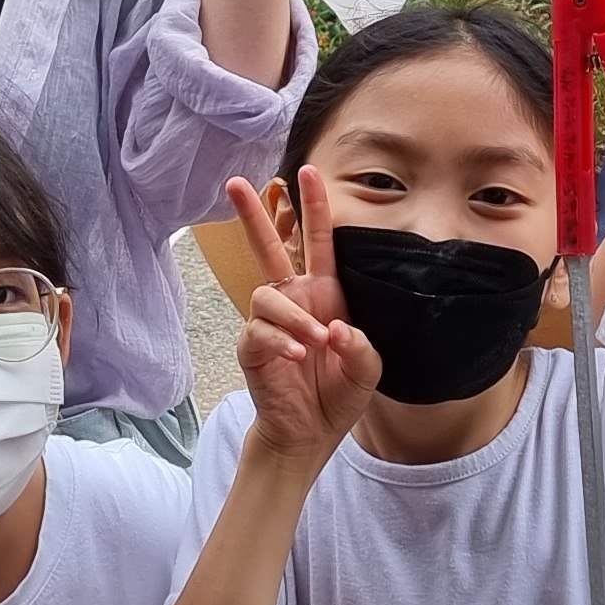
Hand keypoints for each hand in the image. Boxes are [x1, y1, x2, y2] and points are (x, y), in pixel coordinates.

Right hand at [225, 170, 378, 461]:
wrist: (309, 433)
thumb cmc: (338, 394)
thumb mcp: (367, 369)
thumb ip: (361, 347)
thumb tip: (333, 327)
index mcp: (325, 294)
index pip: (318, 242)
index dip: (315, 207)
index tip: (310, 171)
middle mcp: (294, 299)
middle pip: (269, 246)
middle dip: (254, 214)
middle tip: (237, 183)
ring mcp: (270, 322)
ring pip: (268, 295)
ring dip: (293, 316)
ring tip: (313, 343)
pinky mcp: (252, 347)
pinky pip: (259, 331)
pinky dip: (280, 340)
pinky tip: (297, 356)